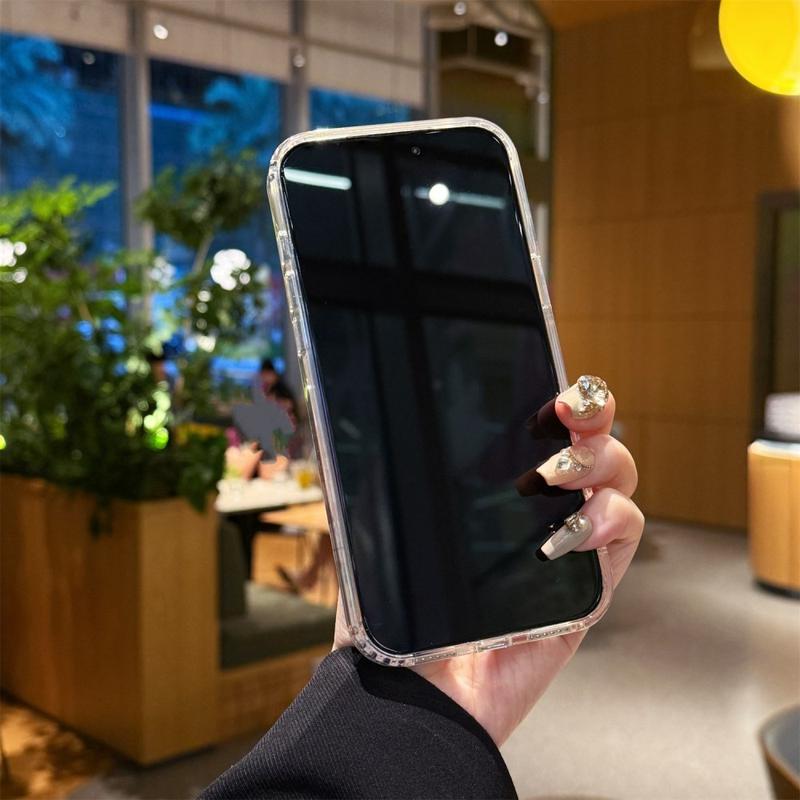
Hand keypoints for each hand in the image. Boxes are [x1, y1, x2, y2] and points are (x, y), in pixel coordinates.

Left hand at [333, 377, 643, 745]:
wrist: (412, 694)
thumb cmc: (392, 616)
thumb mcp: (376, 533)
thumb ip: (374, 484)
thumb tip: (354, 426)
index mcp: (494, 494)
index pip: (540, 432)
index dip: (558, 402)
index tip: (549, 390)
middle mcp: (539, 513)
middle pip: (590, 444)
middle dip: (591, 416)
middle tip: (566, 416)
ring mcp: (568, 546)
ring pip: (618, 480)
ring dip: (598, 462)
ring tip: (552, 479)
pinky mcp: (588, 588)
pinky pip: (625, 536)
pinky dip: (608, 519)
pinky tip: (566, 531)